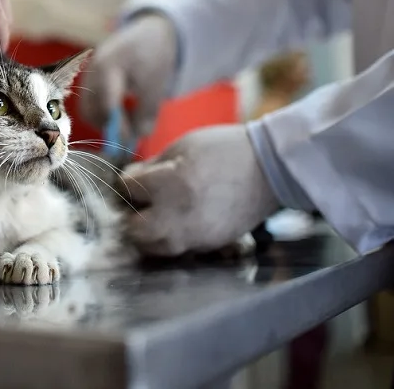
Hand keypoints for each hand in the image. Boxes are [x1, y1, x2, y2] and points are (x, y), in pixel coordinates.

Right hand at [79, 14, 176, 137]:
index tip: (128, 142)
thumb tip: (138, 137)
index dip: (117, 127)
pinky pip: (89, 104)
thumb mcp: (156, 85)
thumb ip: (147, 113)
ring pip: (87, 110)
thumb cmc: (154, 58)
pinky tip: (121, 111)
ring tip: (128, 119)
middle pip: (90, 110)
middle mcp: (92, 70)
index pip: (107, 104)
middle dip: (108, 126)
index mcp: (109, 67)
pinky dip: (102, 113)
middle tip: (129, 134)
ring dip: (105, 121)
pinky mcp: (88, 79)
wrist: (149, 33)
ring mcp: (87, 74)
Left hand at [119, 125, 279, 255]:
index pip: (128, 189)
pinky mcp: (209, 245)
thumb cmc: (226, 150)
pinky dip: (172, 239)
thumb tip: (130, 179)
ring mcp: (194, 235)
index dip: (126, 182)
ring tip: (155, 217)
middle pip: (134, 230)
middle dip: (131, 216)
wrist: (271, 168)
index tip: (132, 179)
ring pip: (154, 248)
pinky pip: (179, 250)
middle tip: (138, 204)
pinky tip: (177, 222)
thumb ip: (152, 166)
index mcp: (169, 185)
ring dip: (148, 234)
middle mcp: (177, 216)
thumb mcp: (182, 147)